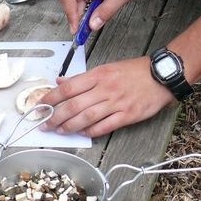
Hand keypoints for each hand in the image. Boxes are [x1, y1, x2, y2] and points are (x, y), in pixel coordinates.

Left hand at [41, 56, 173, 137]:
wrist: (160, 76)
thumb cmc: (134, 71)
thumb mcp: (107, 68)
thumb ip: (83, 78)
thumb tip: (61, 82)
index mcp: (98, 75)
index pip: (69, 88)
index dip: (52, 98)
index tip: (40, 105)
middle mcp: (105, 89)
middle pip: (74, 105)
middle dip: (56, 116)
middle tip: (44, 124)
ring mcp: (116, 103)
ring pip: (86, 118)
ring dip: (69, 126)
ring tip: (59, 131)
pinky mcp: (127, 116)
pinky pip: (104, 126)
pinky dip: (91, 131)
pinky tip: (82, 133)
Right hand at [59, 0, 145, 33]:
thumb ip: (106, 11)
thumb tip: (92, 25)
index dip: (70, 15)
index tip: (76, 29)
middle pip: (70, 3)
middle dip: (76, 19)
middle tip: (85, 33)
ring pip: (75, 4)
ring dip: (81, 16)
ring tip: (93, 24)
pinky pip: (82, 2)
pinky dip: (86, 12)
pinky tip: (95, 16)